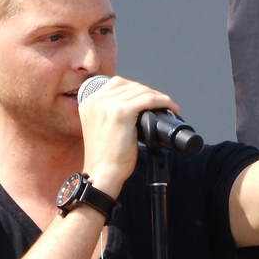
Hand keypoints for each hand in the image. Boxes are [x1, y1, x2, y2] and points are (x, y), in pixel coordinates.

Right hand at [77, 76, 178, 191]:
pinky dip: (162, 101)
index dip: (136, 89)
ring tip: (168, 105)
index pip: (117, 84)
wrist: (102, 174)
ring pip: (140, 91)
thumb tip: (137, 106)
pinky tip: (169, 106)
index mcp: (89, 103)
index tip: (148, 98)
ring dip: (158, 96)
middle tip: (162, 103)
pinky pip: (147, 99)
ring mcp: (107, 105)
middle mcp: (96, 101)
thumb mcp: (102, 128)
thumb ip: (110, 114)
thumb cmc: (106, 157)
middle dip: (148, 92)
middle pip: (129, 85)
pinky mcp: (120, 113)